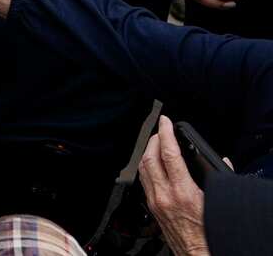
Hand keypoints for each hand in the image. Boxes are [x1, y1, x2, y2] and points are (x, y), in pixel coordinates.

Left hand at [140, 115, 212, 255]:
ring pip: (142, 169)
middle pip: (149, 158)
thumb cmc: (209, 233)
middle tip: (160, 131)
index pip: (169, 154)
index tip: (165, 121)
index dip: (165, 134)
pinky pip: (144, 181)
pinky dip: (147, 167)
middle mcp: (164, 196)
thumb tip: (221, 160)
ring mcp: (155, 202)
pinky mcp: (152, 208)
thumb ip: (218, 178)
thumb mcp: (217, 202)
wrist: (197, 254)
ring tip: (156, 143)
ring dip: (147, 152)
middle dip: (153, 140)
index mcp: (182, 193)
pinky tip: (153, 164)